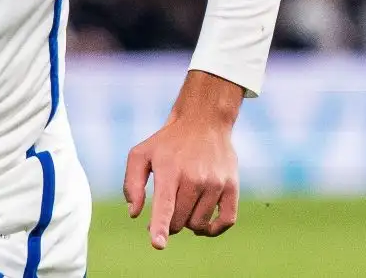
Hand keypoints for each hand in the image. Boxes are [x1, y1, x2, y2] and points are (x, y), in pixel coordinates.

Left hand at [124, 70, 242, 249]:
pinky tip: (203, 225)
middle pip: (179, 220)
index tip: (157, 244)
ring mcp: (215, 183)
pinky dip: (213, 230)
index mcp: (169, 170)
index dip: (160, 226)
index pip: (165, 204)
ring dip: (188, 224)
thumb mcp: (140, 155)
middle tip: (165, 214)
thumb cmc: (166, 142)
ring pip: (199, 223)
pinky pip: (226, 221)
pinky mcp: (232, 187)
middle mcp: (194, 178)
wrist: (203, 122)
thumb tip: (135, 214)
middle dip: (169, 224)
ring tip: (182, 210)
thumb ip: (133, 184)